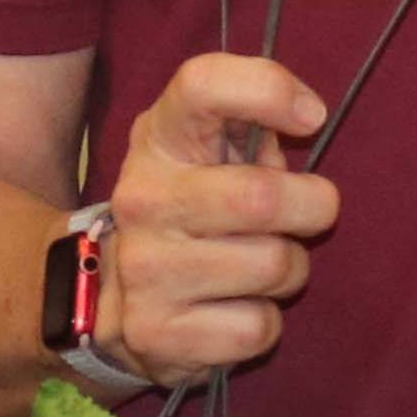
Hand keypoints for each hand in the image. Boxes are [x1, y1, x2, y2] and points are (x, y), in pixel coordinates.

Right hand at [95, 55, 338, 388]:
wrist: (105, 296)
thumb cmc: (190, 209)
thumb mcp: (208, 152)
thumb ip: (252, 124)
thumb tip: (305, 117)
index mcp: (160, 139)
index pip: (203, 84)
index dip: (268, 90)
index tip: (310, 117)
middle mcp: (143, 198)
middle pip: (263, 197)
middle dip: (310, 209)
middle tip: (301, 218)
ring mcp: (145, 267)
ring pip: (273, 267)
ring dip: (287, 271)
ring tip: (254, 267)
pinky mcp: (156, 331)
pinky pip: (258, 327)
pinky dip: (261, 323)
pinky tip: (229, 309)